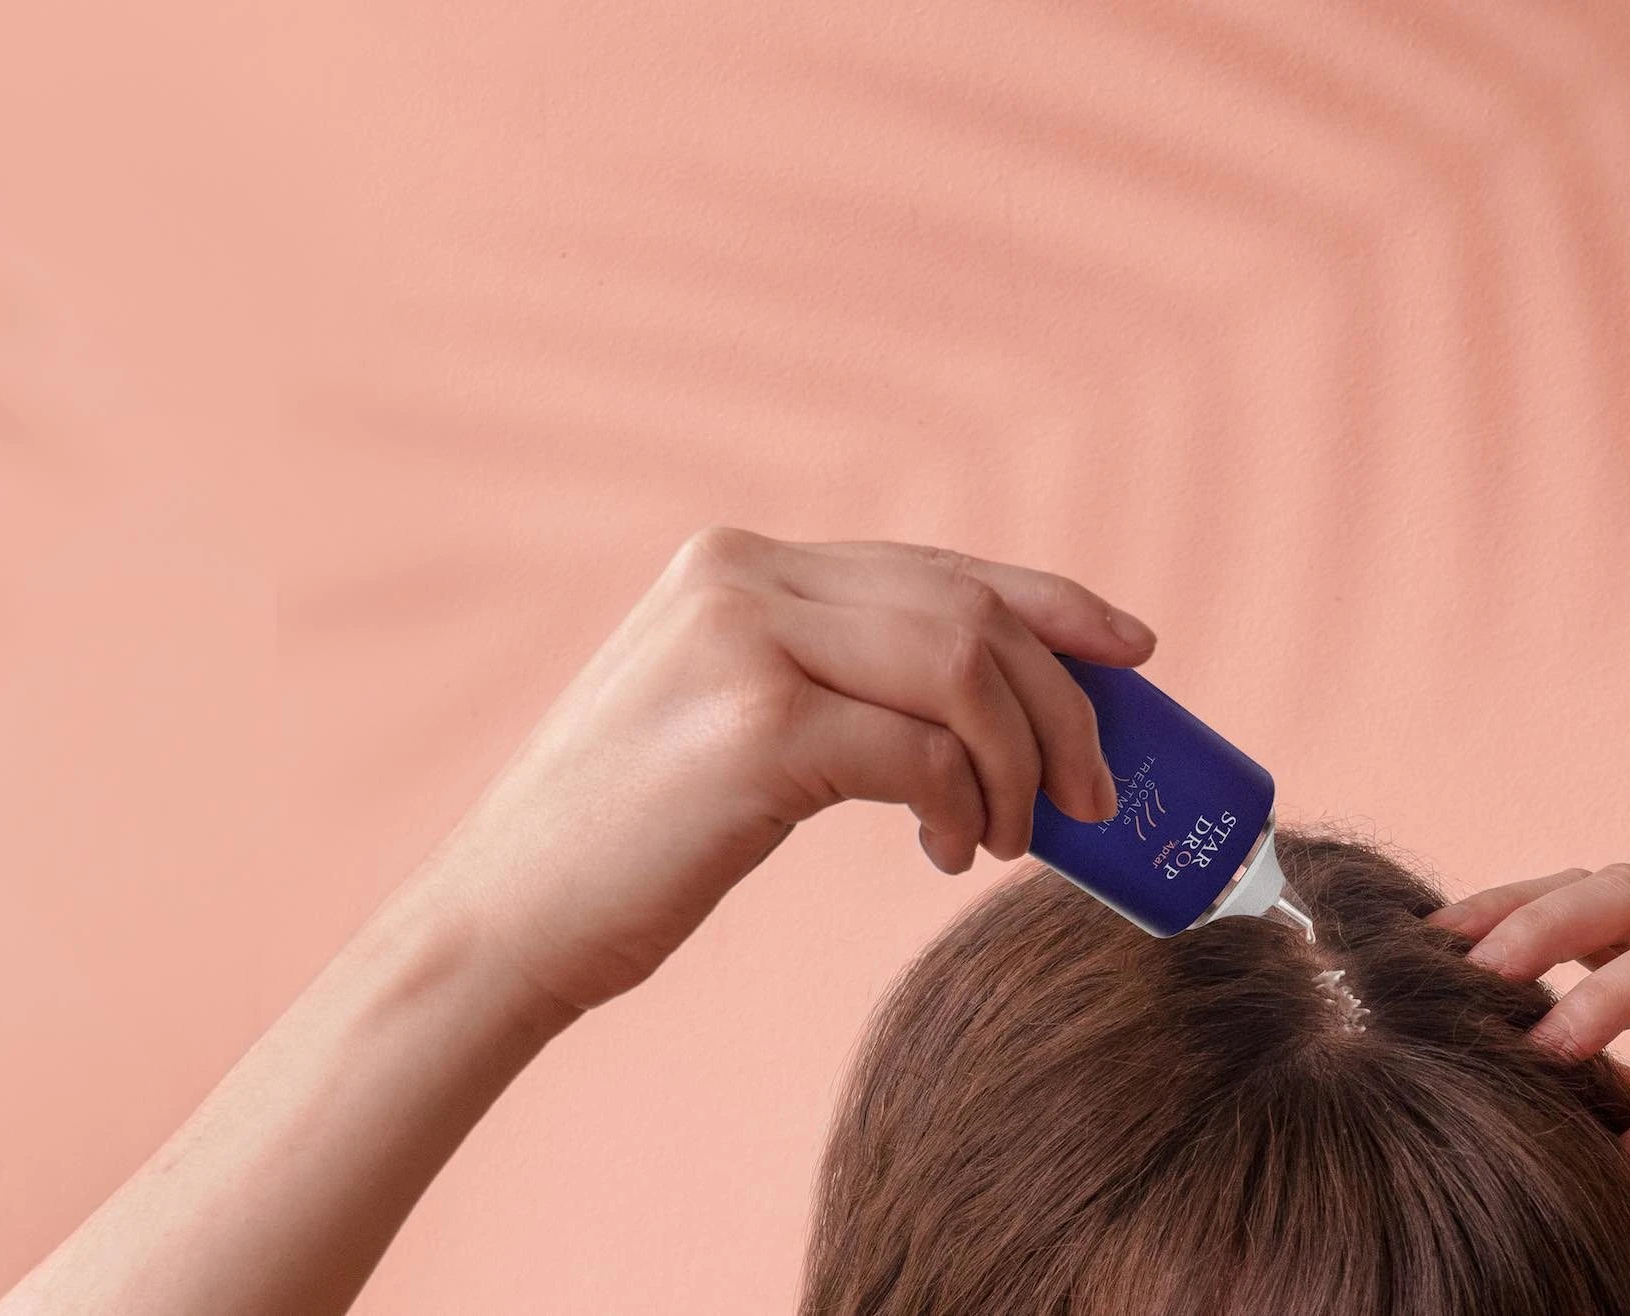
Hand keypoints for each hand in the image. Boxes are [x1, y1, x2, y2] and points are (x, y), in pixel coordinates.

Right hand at [424, 527, 1153, 1013]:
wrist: (499, 922)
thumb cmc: (627, 842)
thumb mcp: (725, 719)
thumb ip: (831, 680)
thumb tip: (990, 715)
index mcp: (735, 563)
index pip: (936, 565)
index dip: (1051, 602)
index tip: (1130, 649)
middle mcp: (739, 577)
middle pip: (970, 610)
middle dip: (1063, 701)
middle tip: (1094, 794)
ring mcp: (742, 644)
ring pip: (965, 666)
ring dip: (1024, 759)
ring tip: (1017, 835)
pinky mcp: (755, 731)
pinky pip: (926, 752)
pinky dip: (968, 805)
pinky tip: (955, 852)